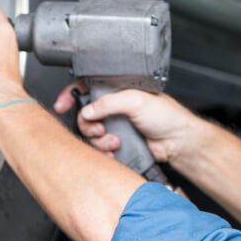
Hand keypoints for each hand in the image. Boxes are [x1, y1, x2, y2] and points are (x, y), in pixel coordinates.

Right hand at [54, 83, 200, 165]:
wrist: (178, 142)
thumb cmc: (166, 116)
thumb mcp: (136, 100)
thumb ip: (108, 102)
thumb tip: (87, 109)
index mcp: (117, 91)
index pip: (87, 88)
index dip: (71, 96)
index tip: (62, 105)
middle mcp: (114, 108)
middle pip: (85, 115)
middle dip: (87, 125)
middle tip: (99, 129)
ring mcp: (115, 126)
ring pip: (91, 134)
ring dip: (99, 141)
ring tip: (115, 142)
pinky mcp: (118, 144)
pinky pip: (100, 149)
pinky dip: (104, 152)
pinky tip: (115, 152)